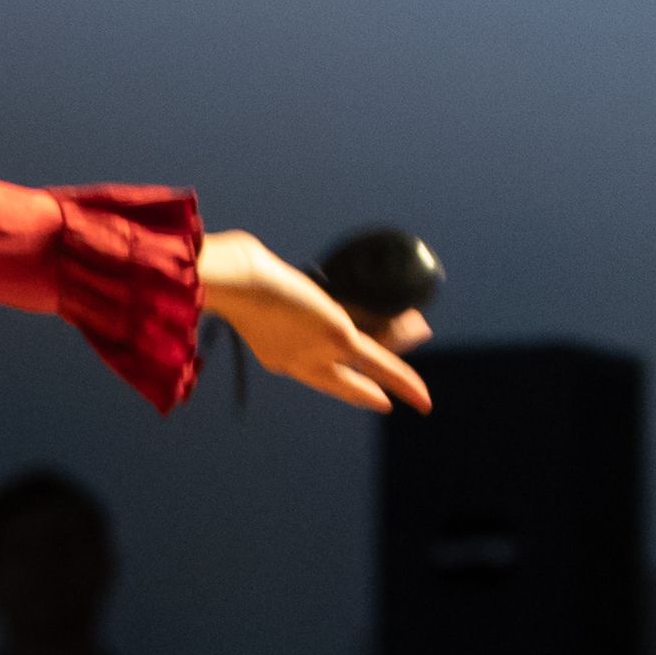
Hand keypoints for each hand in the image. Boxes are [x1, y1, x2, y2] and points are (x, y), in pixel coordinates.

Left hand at [199, 230, 434, 411]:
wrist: (236, 281)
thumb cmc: (234, 273)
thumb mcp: (247, 278)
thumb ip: (250, 270)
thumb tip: (244, 251)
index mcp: (276, 351)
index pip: (314, 369)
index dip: (335, 379)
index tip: (346, 387)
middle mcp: (298, 360)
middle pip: (341, 380)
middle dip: (364, 393)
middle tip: (385, 403)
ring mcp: (318, 352)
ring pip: (369, 369)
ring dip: (399, 376)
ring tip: (422, 395)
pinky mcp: (338, 337)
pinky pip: (379, 363)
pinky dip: (403, 381)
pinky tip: (420, 397)